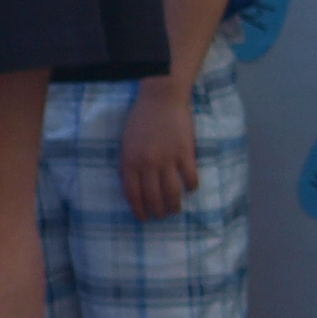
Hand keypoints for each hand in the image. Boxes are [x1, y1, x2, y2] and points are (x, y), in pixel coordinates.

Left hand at [117, 79, 198, 220]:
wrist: (161, 99)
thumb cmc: (141, 120)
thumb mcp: (126, 142)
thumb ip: (127, 163)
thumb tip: (129, 184)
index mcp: (130, 160)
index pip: (132, 193)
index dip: (138, 209)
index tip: (142, 218)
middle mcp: (147, 163)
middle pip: (153, 197)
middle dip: (157, 211)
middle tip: (161, 216)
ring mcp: (167, 158)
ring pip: (172, 192)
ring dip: (174, 205)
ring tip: (175, 210)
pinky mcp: (185, 152)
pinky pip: (190, 177)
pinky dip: (191, 187)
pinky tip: (190, 189)